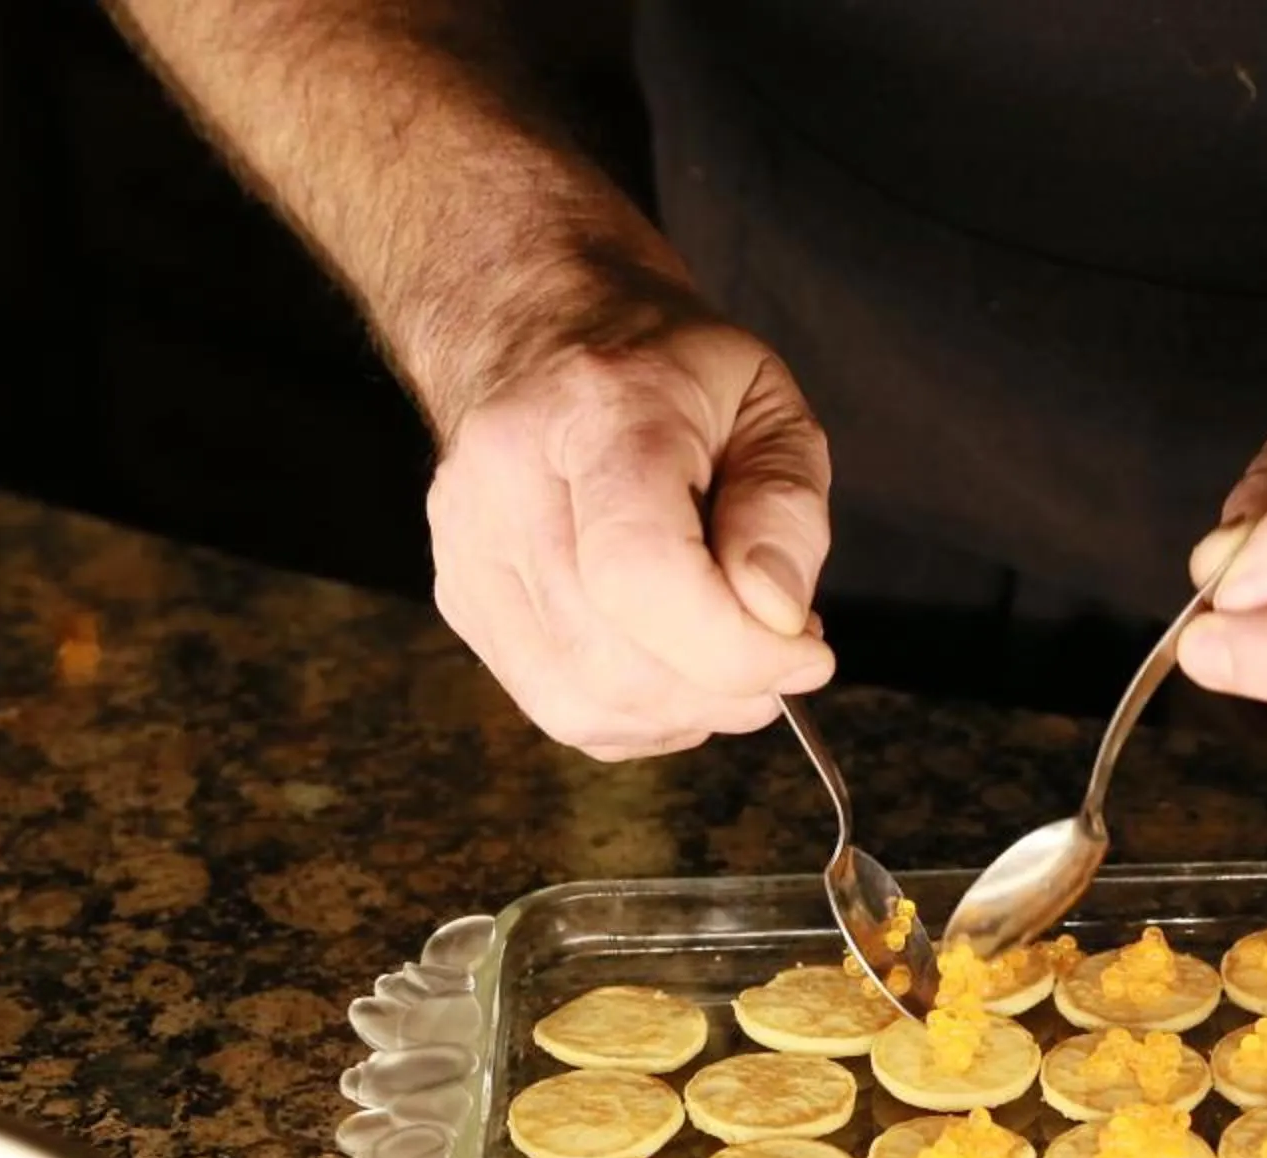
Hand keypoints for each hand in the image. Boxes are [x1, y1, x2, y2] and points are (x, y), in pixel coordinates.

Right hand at [425, 299, 834, 759]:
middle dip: (722, 689)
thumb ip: (785, 510)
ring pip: (577, 699)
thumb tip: (777, 619)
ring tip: (729, 656)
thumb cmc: (671, 373)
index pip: (638, 571)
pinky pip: (556, 704)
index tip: (807, 651)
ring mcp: (466, 546)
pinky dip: (635, 715)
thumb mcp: (767, 406)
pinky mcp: (459, 597)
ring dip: (682, 711)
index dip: (733, 646)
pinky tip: (673, 668)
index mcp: (594, 411)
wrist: (543, 335)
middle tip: (779, 656)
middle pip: (609, 657)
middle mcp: (505, 480)